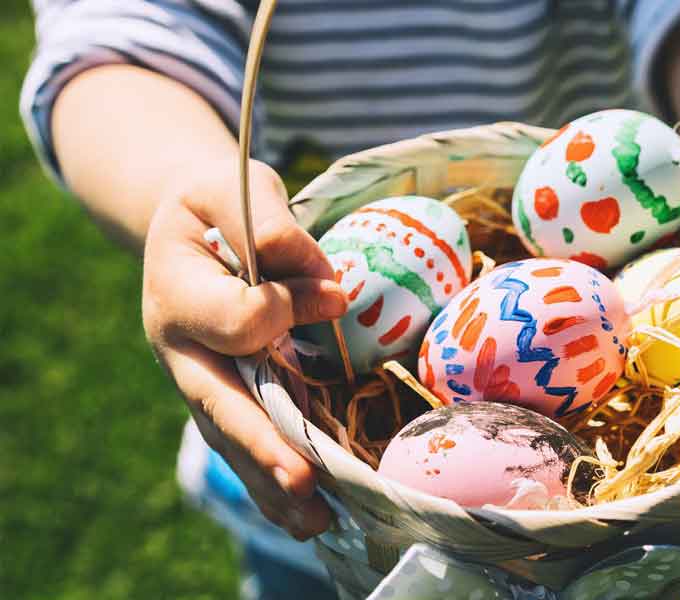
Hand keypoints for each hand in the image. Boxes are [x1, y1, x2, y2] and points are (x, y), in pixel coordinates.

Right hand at [142, 158, 346, 538]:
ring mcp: (200, 379)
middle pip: (219, 405)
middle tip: (303, 479)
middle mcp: (179, 348)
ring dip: (271, 482)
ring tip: (315, 523)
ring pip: (231, 439)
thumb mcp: (231, 185)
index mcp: (174, 291)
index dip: (289, 308)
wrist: (188, 224)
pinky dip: (273, 480)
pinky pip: (245, 443)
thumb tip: (323, 282)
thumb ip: (266, 221)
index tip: (331, 293)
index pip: (239, 319)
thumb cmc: (215, 201)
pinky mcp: (225, 394)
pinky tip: (309, 516)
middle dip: (262, 443)